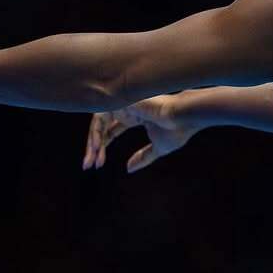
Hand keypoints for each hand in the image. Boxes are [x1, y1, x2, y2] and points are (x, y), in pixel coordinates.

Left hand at [83, 94, 198, 173]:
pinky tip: (97, 148)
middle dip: (93, 147)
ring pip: (98, 122)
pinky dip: (96, 133)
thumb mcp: (158, 149)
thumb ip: (143, 158)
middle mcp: (126, 110)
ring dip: (92, 142)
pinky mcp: (120, 103)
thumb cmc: (177, 129)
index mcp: (136, 117)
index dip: (102, 147)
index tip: (98, 165)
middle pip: (101, 128)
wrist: (184, 117)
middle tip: (88, 166)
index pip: (111, 131)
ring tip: (92, 160)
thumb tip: (128, 169)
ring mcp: (123, 105)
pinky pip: (100, 118)